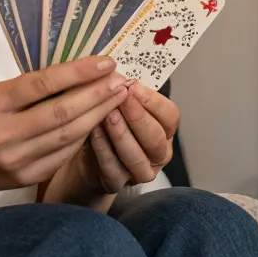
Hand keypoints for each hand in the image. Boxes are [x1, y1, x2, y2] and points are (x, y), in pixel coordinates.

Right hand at [0, 57, 128, 192]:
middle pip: (60, 112)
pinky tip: (98, 122)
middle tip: (121, 80)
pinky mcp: (24, 178)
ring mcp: (14, 160)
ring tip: (117, 98)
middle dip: (96, 94)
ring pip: (66, 136)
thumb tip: (79, 72)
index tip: (105, 61)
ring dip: (97, 115)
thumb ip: (30, 86)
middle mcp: (3, 134)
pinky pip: (62, 155)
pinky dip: (82, 136)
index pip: (43, 84)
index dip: (78, 72)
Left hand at [44, 82, 178, 203]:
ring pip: (136, 157)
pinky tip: (93, 132)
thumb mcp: (120, 102)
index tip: (133, 86)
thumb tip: (116, 72)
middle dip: (138, 117)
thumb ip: (124, 90)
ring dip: (121, 134)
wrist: (87, 155)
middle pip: (156, 138)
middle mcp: (158, 153)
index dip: (153, 102)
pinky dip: (103, 150)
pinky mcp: (117, 184)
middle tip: (121, 99)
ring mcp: (140, 172)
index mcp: (164, 129)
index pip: (170, 115)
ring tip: (106, 115)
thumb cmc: (109, 121)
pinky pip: (113, 170)